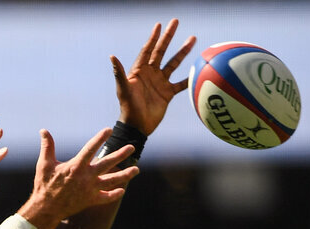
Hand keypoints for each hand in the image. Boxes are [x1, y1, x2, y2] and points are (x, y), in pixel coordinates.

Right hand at [18, 127, 138, 228]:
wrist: (46, 209)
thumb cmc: (44, 185)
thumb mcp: (44, 164)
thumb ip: (47, 146)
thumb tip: (43, 130)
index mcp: (76, 166)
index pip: (90, 148)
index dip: (100, 138)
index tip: (109, 130)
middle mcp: (86, 177)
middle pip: (107, 163)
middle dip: (121, 154)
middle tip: (132, 147)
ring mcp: (90, 189)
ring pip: (112, 180)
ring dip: (125, 175)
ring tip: (136, 170)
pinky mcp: (90, 200)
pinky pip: (106, 198)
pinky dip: (114, 194)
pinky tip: (122, 190)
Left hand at [110, 19, 195, 135]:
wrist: (137, 126)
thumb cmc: (128, 107)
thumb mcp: (123, 89)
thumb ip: (119, 73)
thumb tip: (112, 56)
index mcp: (140, 71)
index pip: (147, 50)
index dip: (153, 38)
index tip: (159, 25)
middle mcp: (151, 74)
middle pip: (161, 51)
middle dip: (168, 37)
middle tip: (175, 21)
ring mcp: (160, 83)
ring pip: (174, 63)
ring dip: (183, 52)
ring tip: (192, 39)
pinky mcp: (167, 93)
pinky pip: (180, 84)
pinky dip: (189, 78)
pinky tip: (197, 70)